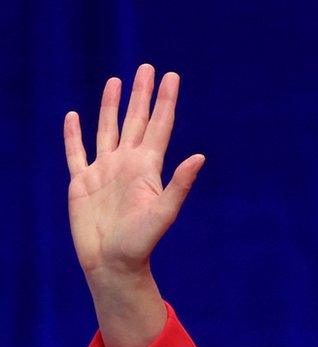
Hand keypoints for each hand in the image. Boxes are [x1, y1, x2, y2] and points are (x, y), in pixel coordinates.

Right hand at [64, 64, 204, 280]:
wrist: (112, 263)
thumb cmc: (141, 242)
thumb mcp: (164, 212)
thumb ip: (179, 184)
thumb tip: (200, 157)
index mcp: (147, 167)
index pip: (159, 125)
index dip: (165, 101)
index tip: (171, 76)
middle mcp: (127, 164)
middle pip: (135, 120)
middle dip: (141, 95)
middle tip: (147, 68)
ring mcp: (104, 171)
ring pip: (107, 129)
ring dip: (111, 106)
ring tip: (116, 81)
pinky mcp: (81, 183)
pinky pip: (76, 152)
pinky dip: (74, 134)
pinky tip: (74, 117)